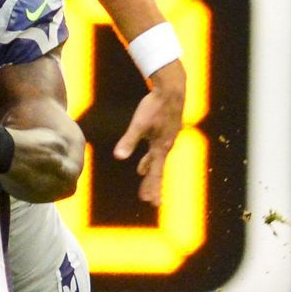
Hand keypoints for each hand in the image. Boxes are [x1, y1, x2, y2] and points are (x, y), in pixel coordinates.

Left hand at [113, 60, 185, 205]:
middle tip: (151, 201)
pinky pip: (157, 151)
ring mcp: (167, 139)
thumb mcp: (139, 124)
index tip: (150, 202)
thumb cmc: (155, 106)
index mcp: (161, 147)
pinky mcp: (166, 132)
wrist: (171, 90)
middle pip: (158, 170)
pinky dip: (151, 160)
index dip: (151, 187)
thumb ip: (128, 141)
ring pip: (158, 161)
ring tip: (145, 184)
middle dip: (153, 185)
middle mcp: (166, 146)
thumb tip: (119, 157)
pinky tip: (144, 162)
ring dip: (151, 173)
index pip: (155, 173)